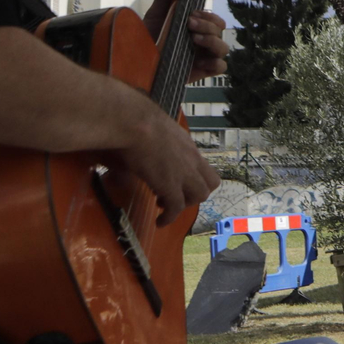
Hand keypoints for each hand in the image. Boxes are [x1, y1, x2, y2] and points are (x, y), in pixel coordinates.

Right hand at [113, 109, 220, 226]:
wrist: (133, 121)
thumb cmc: (135, 121)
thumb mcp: (151, 132)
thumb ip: (150, 144)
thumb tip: (135, 152)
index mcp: (187, 146)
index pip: (204, 167)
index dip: (194, 178)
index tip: (176, 181)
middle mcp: (191, 159)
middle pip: (210, 183)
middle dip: (195, 193)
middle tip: (173, 194)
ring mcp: (183, 173)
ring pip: (200, 196)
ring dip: (184, 204)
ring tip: (163, 206)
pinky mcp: (170, 185)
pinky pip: (176, 207)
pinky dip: (169, 217)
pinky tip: (159, 222)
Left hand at [140, 0, 229, 79]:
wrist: (135, 62)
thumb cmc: (148, 37)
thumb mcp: (156, 14)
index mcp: (197, 28)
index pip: (214, 19)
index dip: (208, 16)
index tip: (192, 13)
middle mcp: (204, 41)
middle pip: (220, 31)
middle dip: (208, 25)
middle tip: (189, 24)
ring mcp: (204, 56)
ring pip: (224, 48)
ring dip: (212, 41)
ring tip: (193, 39)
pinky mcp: (202, 72)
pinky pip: (221, 67)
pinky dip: (215, 62)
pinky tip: (199, 60)